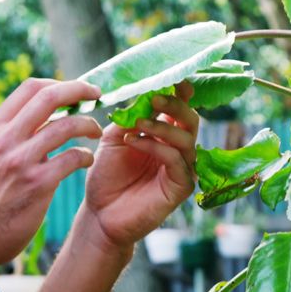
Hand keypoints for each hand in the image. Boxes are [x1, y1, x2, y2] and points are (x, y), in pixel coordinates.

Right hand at [0, 79, 103, 265]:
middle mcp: (6, 139)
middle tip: (97, 95)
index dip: (61, 83)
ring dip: (89, 125)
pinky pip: (73, 157)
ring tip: (96, 132)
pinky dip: (86, 155)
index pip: (31, 87)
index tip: (78, 90)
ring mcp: (21, 160)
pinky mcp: (38, 183)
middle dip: (81, 90)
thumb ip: (13, 133)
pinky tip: (87, 160)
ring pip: (67, 125)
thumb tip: (45, 114)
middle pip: (50, 96)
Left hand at [80, 82, 199, 252]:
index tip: (172, 78)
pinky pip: (176, 161)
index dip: (179, 92)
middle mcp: (178, 148)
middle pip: (190, 119)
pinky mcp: (181, 187)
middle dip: (174, 105)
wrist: (100, 213)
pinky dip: (156, 147)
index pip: (180, 108)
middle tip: (154, 97)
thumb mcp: (114, 138)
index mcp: (165, 133)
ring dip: (161, 126)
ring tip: (137, 123)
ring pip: (186, 139)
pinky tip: (134, 142)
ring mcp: (182, 168)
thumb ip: (131, 117)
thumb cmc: (108, 175)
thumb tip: (144, 94)